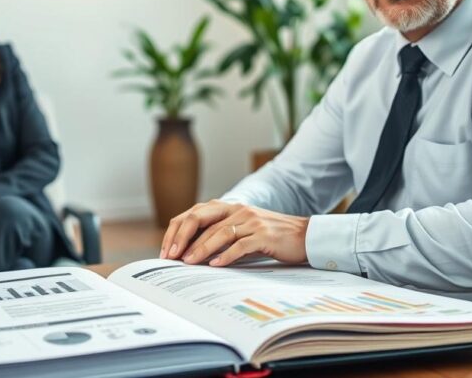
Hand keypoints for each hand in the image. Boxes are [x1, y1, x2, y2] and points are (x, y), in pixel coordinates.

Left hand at [159, 200, 309, 266]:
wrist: (304, 236)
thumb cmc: (270, 237)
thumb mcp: (242, 232)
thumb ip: (220, 237)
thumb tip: (190, 253)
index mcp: (229, 207)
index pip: (195, 214)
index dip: (178, 230)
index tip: (167, 250)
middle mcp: (238, 210)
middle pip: (202, 219)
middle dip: (183, 238)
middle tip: (171, 256)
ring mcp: (252, 221)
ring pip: (219, 232)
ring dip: (201, 248)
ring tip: (188, 262)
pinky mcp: (264, 235)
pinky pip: (241, 245)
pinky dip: (226, 255)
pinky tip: (215, 265)